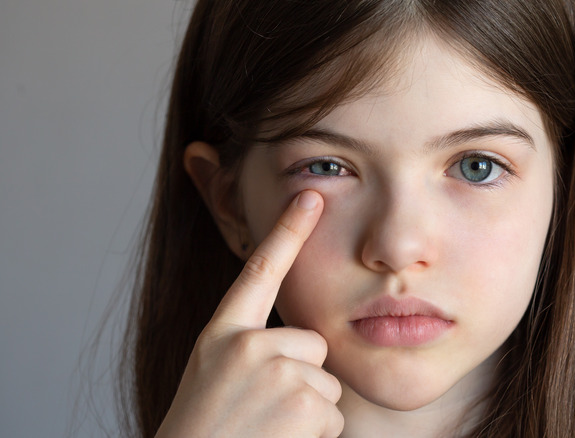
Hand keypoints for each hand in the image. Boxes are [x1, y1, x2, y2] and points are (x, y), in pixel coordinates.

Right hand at [156, 190, 343, 437]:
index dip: (287, 230)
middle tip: (264, 412)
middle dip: (302, 378)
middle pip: (313, 343)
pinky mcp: (302, 401)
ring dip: (307, 413)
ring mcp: (274, 370)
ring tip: (267, 431)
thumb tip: (303, 345)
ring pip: (326, 383)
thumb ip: (247, 348)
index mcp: (221, 335)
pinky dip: (315, 437)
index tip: (309, 196)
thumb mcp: (212, 376)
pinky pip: (334, 416)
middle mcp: (247, 344)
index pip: (259, 271)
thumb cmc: (204, 432)